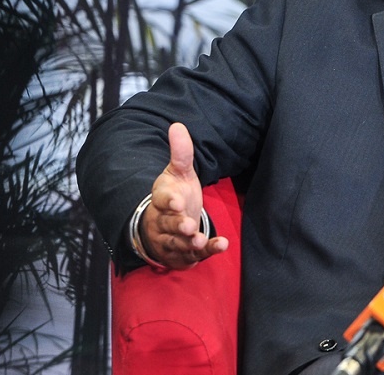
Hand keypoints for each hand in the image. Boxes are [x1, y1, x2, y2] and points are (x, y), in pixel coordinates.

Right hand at [139, 122, 228, 268]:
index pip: (161, 200)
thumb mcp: (177, 173)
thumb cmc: (173, 195)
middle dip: (178, 226)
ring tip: (199, 241)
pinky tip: (222, 245)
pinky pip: (194, 257)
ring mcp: (171, 240)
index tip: (177, 202)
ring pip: (177, 244)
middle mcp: (163, 222)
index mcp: (161, 199)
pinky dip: (208, 251)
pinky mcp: (183, 255)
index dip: (169, 202)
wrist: (162, 227)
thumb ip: (181, 153)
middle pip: (168, 225)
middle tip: (189, 227)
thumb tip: (177, 125)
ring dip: (189, 243)